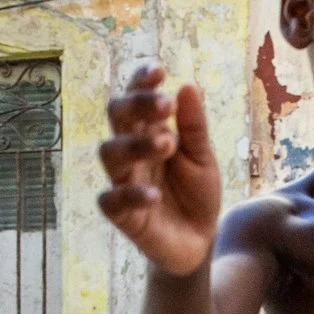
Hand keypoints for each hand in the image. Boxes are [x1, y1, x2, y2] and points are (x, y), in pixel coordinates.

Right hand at [99, 64, 220, 277]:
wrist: (199, 242)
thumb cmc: (196, 194)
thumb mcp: (203, 159)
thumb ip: (195, 127)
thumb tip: (188, 86)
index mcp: (149, 130)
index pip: (136, 97)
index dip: (141, 81)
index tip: (159, 71)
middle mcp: (131, 150)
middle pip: (117, 117)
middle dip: (138, 105)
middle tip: (167, 106)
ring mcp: (123, 180)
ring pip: (110, 153)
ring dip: (136, 144)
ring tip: (167, 143)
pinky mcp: (121, 213)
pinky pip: (111, 200)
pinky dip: (130, 195)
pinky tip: (154, 195)